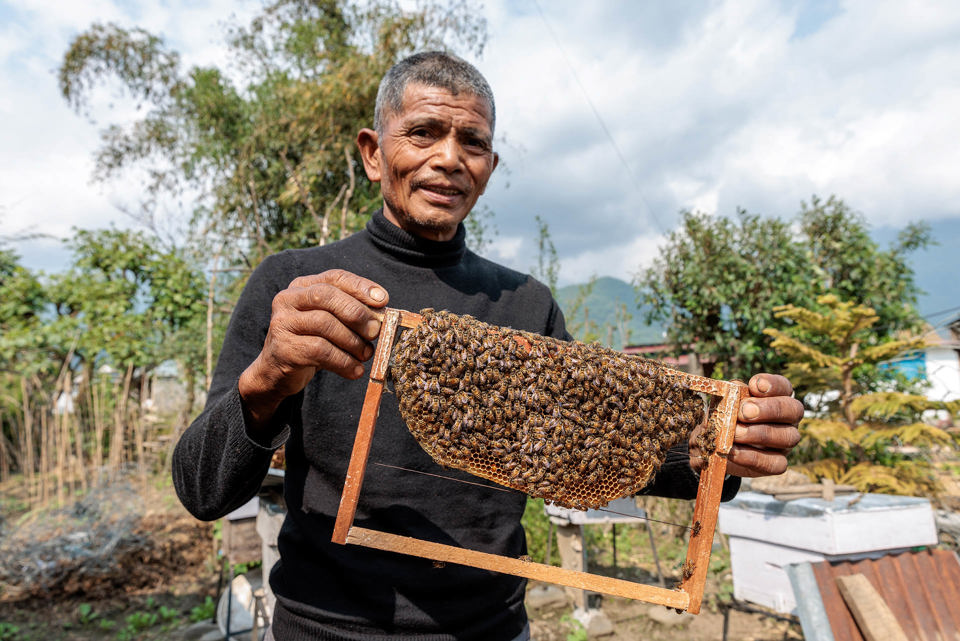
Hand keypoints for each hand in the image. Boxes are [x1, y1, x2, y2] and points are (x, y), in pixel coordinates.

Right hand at [238, 269, 388, 429]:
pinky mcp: (283, 348)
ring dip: (353, 341)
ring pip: (325, 324)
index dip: (360, 286)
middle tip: (375, 331)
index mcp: (302, 286)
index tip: (384, 300)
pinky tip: (355, 370)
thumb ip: (351, 314)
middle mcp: (287, 299)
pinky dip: (344, 362)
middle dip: (356, 313)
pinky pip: (320, 351)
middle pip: (326, 296)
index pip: (334, 277)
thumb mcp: (330, 322)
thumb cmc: (311, 342)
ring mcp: (282, 323)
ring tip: (366, 354)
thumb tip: (382, 315)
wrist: (278, 372)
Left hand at [690, 373, 802, 476]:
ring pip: (788, 437)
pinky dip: (752, 458)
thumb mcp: (725, 401)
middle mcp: (788, 418)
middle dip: (769, 409)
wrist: (714, 445)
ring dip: (759, 434)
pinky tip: (733, 451)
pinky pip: (775, 463)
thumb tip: (733, 390)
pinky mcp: (777, 463)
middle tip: (744, 412)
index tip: (753, 385)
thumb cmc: (724, 416)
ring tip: (734, 433)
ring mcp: (785, 442)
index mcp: (777, 397)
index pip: (784, 386)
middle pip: (793, 410)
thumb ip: (731, 394)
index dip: (773, 385)